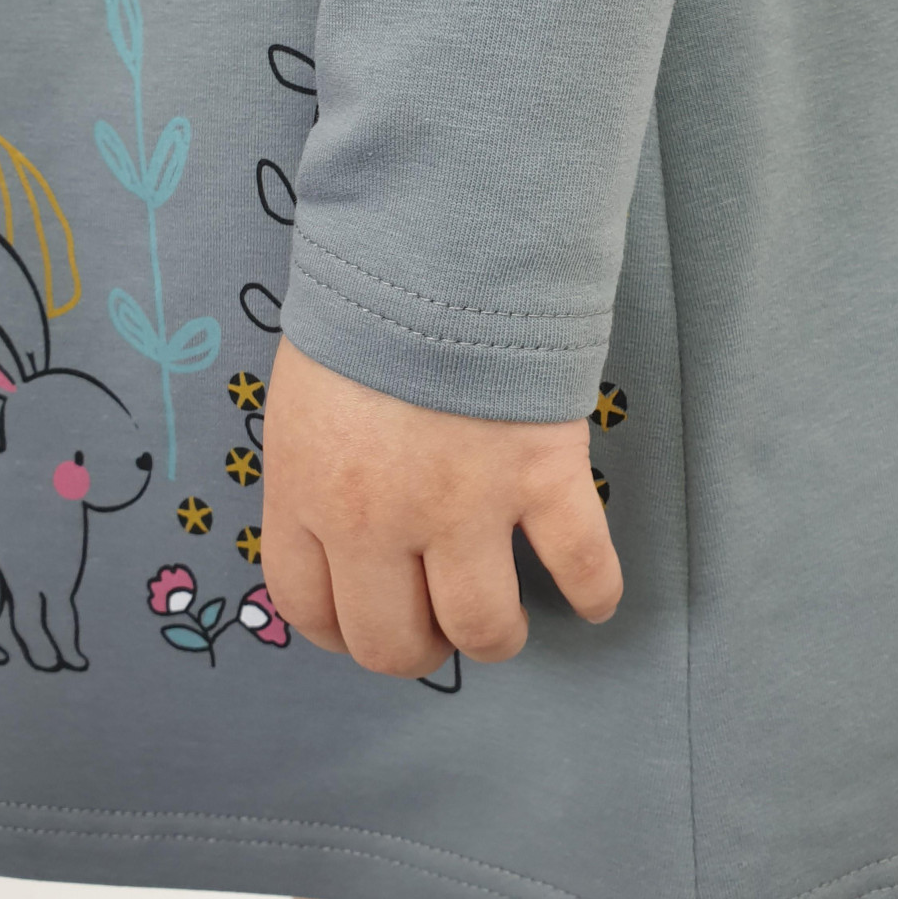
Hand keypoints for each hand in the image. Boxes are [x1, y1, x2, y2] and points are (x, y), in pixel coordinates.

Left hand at [260, 335, 623, 678]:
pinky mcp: (541, 478)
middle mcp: (378, 522)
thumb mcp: (302, 397)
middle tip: (434, 628)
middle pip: (392, 641)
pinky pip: (581, 565)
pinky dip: (595, 592)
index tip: (360, 628)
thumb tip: (333, 521)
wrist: (433, 250)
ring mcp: (465, 506)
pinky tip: (595, 601)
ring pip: (482, 626)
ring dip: (494, 636)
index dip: (337, 633)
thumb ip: (312, 471)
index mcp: (308, 495)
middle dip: (415, 648)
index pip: (308, 608)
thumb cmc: (359, 310)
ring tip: (503, 620)